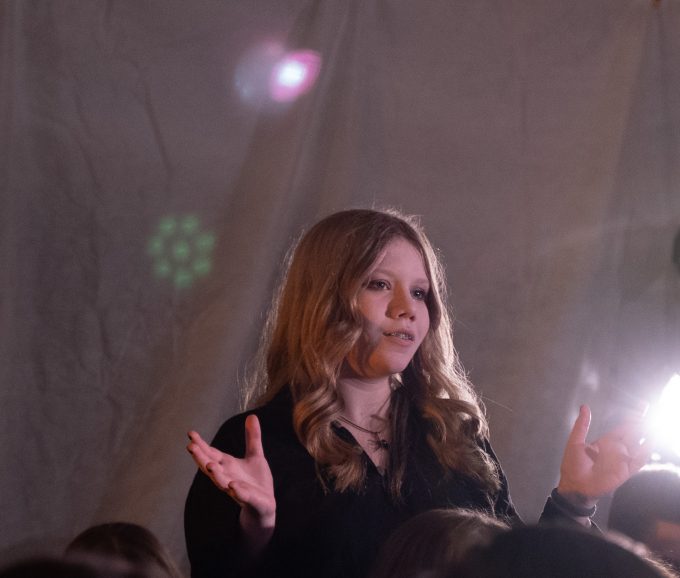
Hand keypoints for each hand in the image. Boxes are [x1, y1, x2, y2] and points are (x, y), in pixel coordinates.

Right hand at [187, 415, 275, 551]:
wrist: (264, 507)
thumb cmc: (256, 481)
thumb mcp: (255, 455)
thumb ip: (252, 437)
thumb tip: (252, 415)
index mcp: (228, 466)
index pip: (211, 453)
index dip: (201, 445)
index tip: (190, 434)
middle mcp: (228, 477)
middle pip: (211, 466)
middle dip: (201, 458)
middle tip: (190, 446)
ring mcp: (237, 489)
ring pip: (222, 482)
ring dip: (215, 474)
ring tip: (209, 464)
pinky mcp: (250, 500)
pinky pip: (242, 496)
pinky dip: (237, 490)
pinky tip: (232, 485)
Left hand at [557, 405, 650, 506]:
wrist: (575, 486)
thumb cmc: (573, 464)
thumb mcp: (575, 441)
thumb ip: (582, 425)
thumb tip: (584, 407)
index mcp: (605, 442)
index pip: (622, 430)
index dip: (631, 422)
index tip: (640, 413)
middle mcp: (615, 451)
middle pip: (633, 437)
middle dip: (642, 428)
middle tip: (650, 418)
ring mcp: (621, 461)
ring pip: (638, 447)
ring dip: (646, 438)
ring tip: (654, 428)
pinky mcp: (625, 471)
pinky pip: (638, 461)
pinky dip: (645, 452)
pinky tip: (650, 443)